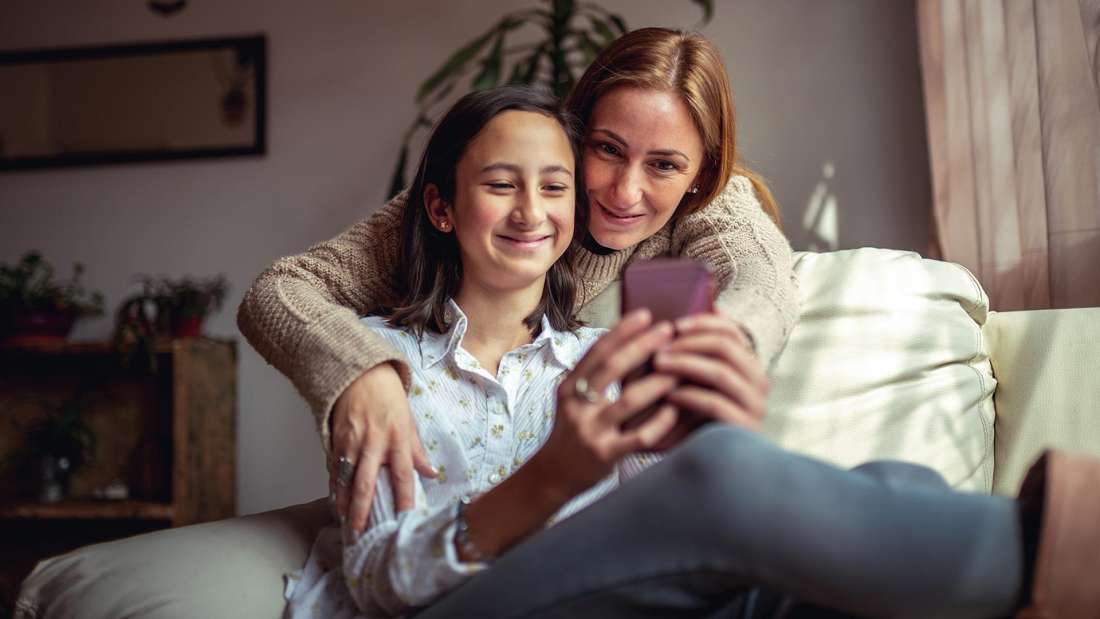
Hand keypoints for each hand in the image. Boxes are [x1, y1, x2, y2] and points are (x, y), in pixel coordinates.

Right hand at [329, 362, 436, 534]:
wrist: (360, 374)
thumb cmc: (389, 397)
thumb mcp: (409, 421)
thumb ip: (417, 450)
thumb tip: (431, 474)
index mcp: (397, 438)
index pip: (403, 474)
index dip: (404, 497)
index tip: (403, 518)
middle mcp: (374, 443)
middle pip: (366, 483)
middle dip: (361, 510)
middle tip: (359, 531)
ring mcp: (351, 442)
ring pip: (345, 479)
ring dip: (344, 503)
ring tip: (345, 522)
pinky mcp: (336, 439)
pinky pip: (334, 468)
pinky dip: (334, 485)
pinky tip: (335, 500)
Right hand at [528, 310, 679, 500]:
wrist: (553, 475)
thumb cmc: (573, 431)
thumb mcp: (574, 400)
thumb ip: (596, 376)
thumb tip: (632, 343)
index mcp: (569, 387)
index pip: (596, 351)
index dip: (621, 331)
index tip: (645, 314)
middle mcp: (577, 406)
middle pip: (612, 368)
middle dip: (642, 345)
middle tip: (667, 330)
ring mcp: (591, 431)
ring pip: (629, 401)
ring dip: (658, 383)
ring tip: (679, 370)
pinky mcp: (605, 455)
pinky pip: (638, 436)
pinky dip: (660, 421)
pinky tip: (675, 409)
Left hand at [651, 313, 768, 438]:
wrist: (705, 462)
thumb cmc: (694, 414)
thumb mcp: (695, 378)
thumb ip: (698, 350)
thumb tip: (711, 308)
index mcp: (749, 365)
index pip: (733, 332)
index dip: (703, 323)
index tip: (674, 325)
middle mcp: (759, 382)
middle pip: (727, 347)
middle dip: (689, 343)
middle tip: (660, 347)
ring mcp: (755, 406)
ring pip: (721, 373)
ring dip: (685, 364)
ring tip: (658, 364)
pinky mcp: (744, 428)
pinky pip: (715, 404)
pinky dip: (689, 395)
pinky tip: (669, 395)